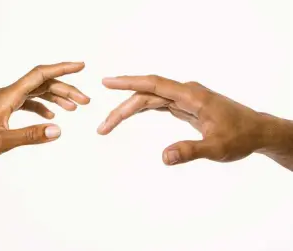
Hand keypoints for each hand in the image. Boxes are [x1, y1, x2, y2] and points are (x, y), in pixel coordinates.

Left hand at [0, 62, 89, 162]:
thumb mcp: (0, 142)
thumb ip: (30, 136)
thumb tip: (58, 130)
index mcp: (8, 96)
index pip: (40, 75)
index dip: (62, 69)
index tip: (81, 66)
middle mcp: (8, 93)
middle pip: (42, 83)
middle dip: (66, 88)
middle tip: (85, 101)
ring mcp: (5, 100)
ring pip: (36, 92)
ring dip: (56, 97)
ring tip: (74, 108)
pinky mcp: (3, 108)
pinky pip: (28, 102)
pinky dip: (42, 106)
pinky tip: (51, 115)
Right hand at [97, 75, 290, 165]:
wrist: (256, 131)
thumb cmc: (240, 137)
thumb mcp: (217, 148)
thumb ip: (191, 151)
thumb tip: (163, 157)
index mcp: (191, 96)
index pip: (154, 85)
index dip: (129, 82)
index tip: (107, 82)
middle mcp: (185, 93)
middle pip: (146, 95)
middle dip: (122, 110)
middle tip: (102, 128)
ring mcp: (184, 98)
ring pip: (149, 99)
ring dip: (128, 111)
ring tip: (109, 124)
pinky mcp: (184, 106)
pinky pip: (157, 104)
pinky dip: (141, 109)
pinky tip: (130, 115)